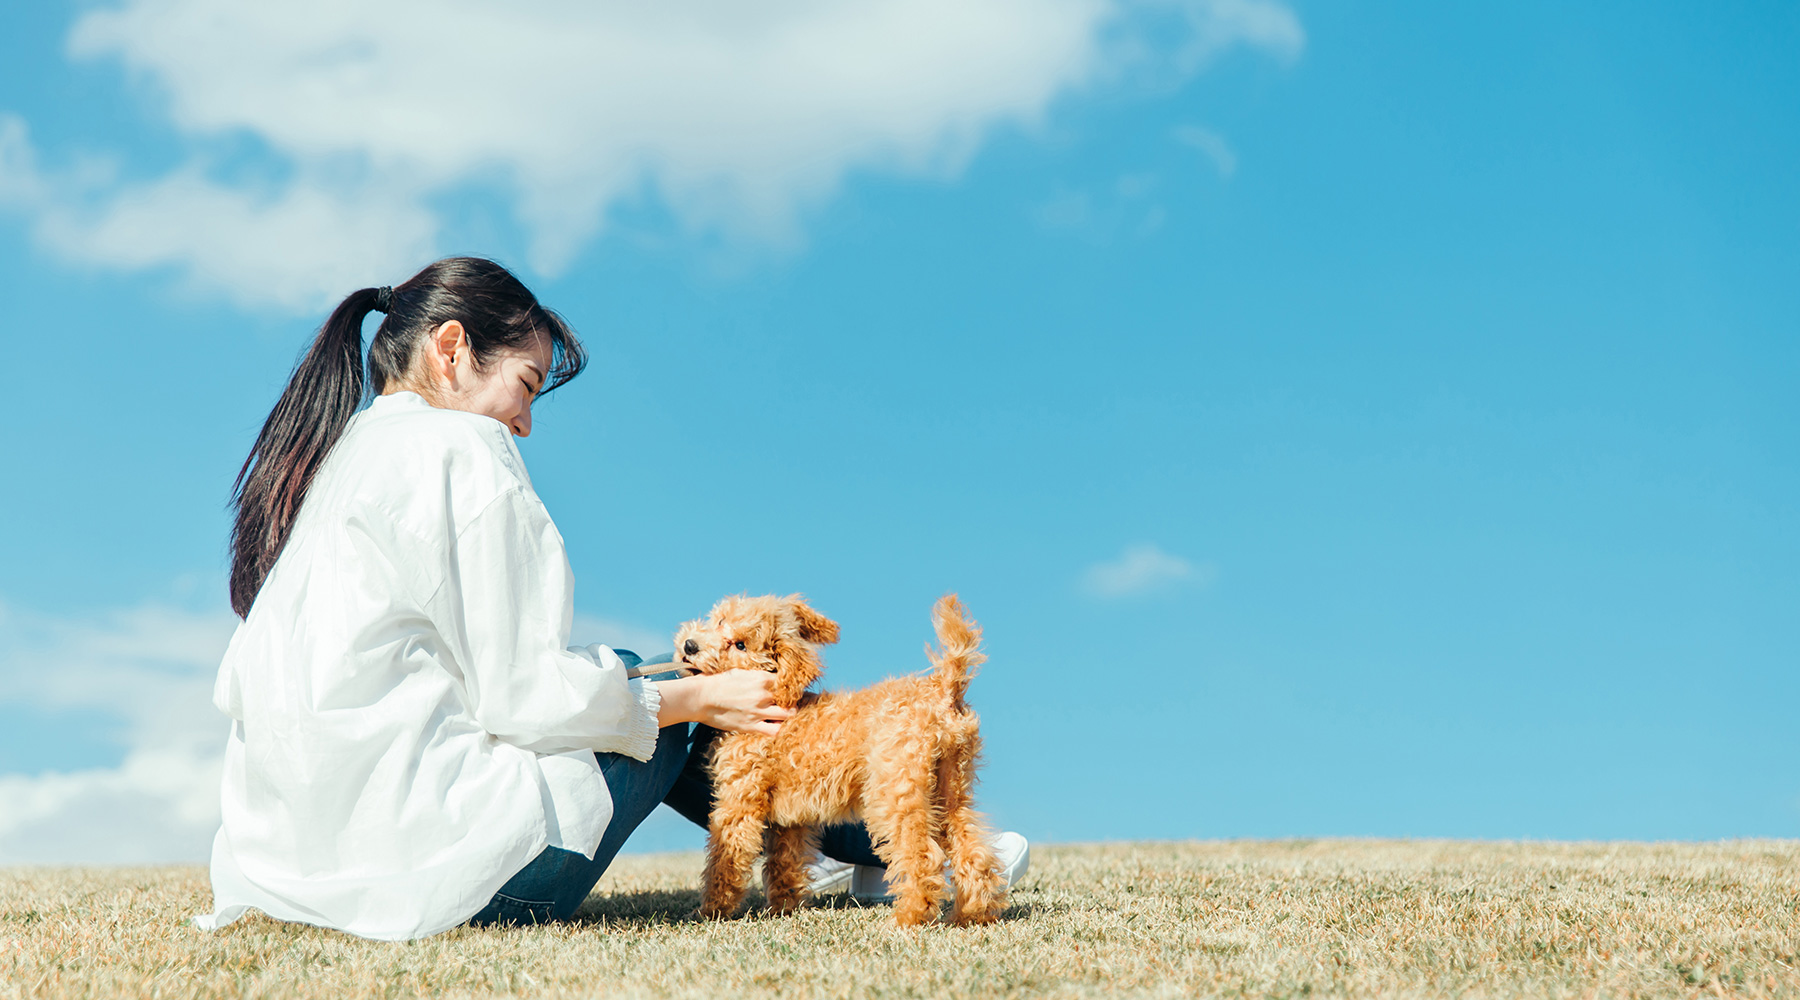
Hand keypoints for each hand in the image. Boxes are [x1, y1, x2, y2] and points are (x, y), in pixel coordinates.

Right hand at [654, 671, 794, 734]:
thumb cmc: (719, 682)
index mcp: (762, 678)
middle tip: (796, 702)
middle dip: (796, 700)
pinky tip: (779, 727)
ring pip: (788, 715)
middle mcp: (763, 695)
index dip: (793, 685)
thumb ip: (759, 676)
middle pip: (792, 698)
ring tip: (789, 715)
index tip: (795, 688)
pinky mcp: (751, 726)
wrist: (701, 698)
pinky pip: (773, 731)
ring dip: (791, 715)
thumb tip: (771, 677)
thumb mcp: (741, 672)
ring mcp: (758, 712)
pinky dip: (780, 729)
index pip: (788, 682)